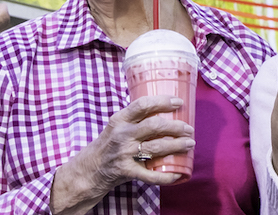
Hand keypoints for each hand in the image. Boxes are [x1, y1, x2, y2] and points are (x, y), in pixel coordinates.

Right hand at [50, 95, 194, 212]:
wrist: (88, 170)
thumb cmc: (107, 145)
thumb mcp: (116, 126)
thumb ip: (134, 119)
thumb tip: (163, 110)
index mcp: (120, 119)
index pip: (143, 105)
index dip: (163, 101)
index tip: (178, 102)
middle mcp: (122, 134)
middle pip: (155, 126)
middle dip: (176, 126)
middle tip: (189, 128)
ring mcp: (124, 153)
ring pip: (156, 147)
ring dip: (177, 145)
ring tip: (189, 144)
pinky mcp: (126, 171)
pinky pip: (151, 175)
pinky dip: (167, 176)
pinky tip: (178, 173)